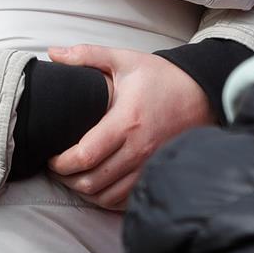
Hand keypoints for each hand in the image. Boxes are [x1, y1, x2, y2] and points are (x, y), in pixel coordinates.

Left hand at [46, 45, 209, 210]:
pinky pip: (127, 200)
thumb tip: (53, 52)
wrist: (203, 94)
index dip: (61, 163)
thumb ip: (86, 55)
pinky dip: (108, 198)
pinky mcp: (158, 173)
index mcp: (126, 122)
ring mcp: (150, 165)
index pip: (85, 156)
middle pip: (93, 182)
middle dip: (67, 179)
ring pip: (108, 196)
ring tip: (74, 178)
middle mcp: (139, 149)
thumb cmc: (161, 78)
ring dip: (86, 192)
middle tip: (57, 169)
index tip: (51, 157)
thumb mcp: (124, 60)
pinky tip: (99, 186)